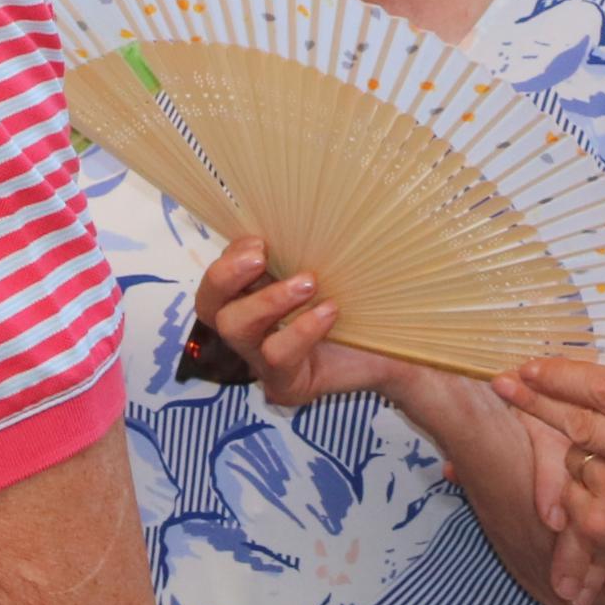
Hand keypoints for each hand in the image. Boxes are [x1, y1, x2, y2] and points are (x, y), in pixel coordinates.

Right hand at [192, 238, 415, 410]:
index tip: (261, 241)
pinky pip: (278, 356)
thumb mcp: (324, 269)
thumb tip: (283, 220)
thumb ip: (296, 253)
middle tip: (261, 257)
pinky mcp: (285, 385)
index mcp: (250, 297)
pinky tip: (330, 312)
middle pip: (208, 306)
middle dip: (227, 276)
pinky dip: (301, 329)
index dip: (228, 258)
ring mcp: (262, 362)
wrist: (396, 350)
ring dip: (269, 299)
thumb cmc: (357, 301)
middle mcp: (248, 330)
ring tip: (308, 282)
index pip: (216, 278)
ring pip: (237, 329)